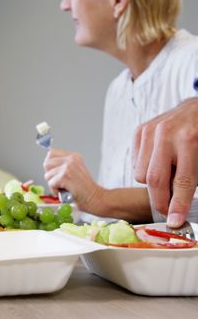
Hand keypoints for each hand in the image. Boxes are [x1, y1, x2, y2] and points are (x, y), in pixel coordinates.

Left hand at [43, 148, 103, 211]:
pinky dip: (55, 190)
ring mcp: (68, 167)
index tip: (55, 173)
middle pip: (47, 163)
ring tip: (64, 188)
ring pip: (47, 175)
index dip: (50, 165)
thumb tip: (47, 164)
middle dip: (50, 175)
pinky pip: (50, 183)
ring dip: (53, 184)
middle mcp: (71, 159)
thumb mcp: (75, 171)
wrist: (97, 199)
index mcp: (74, 156)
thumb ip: (63, 166)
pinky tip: (65, 192)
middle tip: (60, 182)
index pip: (51, 153)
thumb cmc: (85, 189)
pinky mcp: (65, 176)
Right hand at [133, 97, 197, 226]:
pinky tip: (161, 161)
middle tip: (168, 208)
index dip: (178, 205)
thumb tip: (177, 209)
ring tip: (170, 172)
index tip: (174, 220)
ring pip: (141, 174)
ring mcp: (150, 131)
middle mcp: (166, 134)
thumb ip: (190, 182)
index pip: (181, 182)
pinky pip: (136, 163)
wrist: (197, 108)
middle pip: (153, 180)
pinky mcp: (139, 131)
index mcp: (189, 140)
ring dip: (154, 181)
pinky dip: (146, 168)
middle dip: (160, 200)